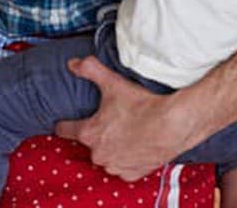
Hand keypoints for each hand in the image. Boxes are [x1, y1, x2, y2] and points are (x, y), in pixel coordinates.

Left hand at [54, 56, 200, 180]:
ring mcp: (116, 166)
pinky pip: (123, 168)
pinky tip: (133, 147)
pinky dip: (127, 160)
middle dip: (95, 134)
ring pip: (106, 158)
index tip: (64, 122)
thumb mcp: (113, 82)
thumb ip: (90, 69)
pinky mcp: (133, 173)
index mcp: (89, 134)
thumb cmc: (141, 105)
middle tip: (108, 121)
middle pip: (88, 144)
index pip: (64, 130)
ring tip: (122, 133)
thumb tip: (72, 63)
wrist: (172, 125)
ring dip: (111, 149)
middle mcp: (99, 154)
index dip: (64, 124)